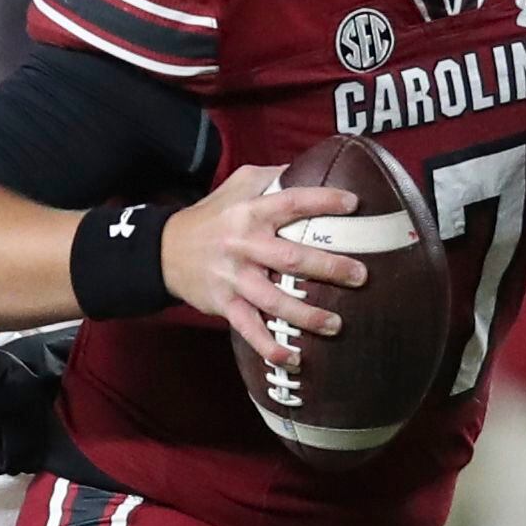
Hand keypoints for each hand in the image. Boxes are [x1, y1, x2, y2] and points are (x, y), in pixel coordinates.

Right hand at [160, 162, 367, 367]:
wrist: (165, 250)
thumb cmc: (212, 216)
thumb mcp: (239, 185)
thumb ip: (274, 177)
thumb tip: (316, 166)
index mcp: (251, 211)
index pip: (292, 202)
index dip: (323, 201)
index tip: (354, 204)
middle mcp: (244, 244)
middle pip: (290, 258)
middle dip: (328, 268)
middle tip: (361, 276)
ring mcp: (234, 277)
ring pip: (273, 300)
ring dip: (306, 315)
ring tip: (336, 324)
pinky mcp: (224, 304)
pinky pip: (249, 328)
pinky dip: (268, 346)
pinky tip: (291, 359)